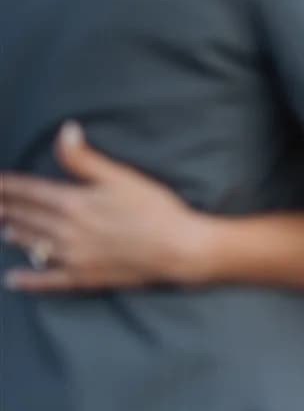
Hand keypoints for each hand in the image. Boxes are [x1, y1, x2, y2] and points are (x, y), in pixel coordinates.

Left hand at [1, 123, 207, 290]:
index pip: (29, 190)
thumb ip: (86, 158)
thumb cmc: (155, 209)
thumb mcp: (122, 176)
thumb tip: (65, 131)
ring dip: (15, 233)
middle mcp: (64, 230)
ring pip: (32, 243)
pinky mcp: (83, 277)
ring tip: (3, 227)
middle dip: (4, 207)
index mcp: (73, 202)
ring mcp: (71, 256)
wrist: (179, 248)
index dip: (7, 185)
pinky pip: (47, 280)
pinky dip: (28, 279)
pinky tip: (12, 279)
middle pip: (25, 216)